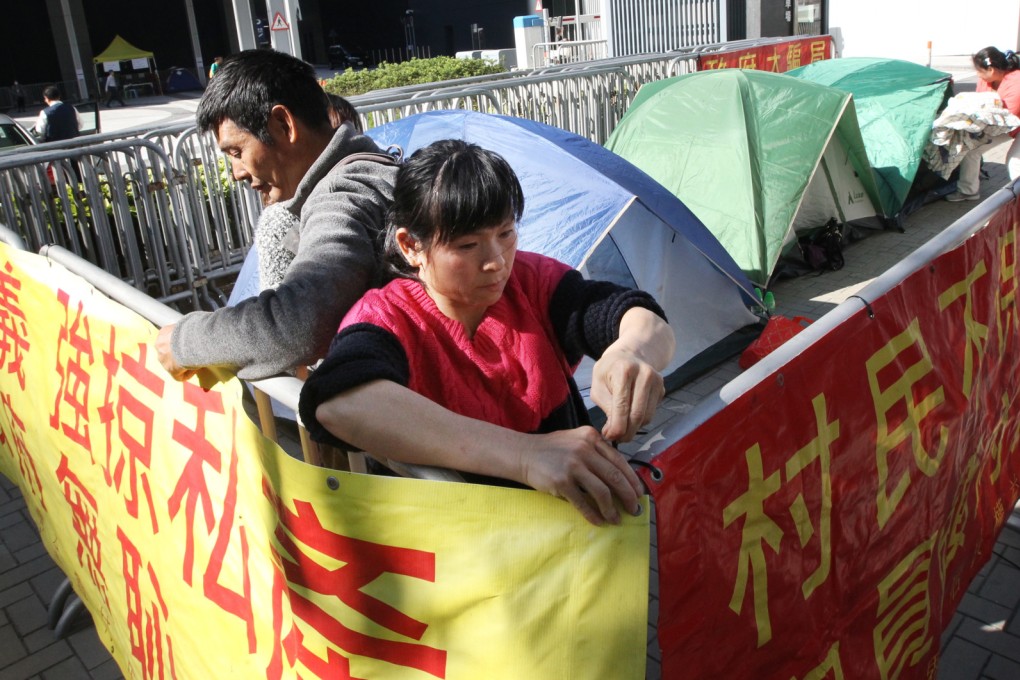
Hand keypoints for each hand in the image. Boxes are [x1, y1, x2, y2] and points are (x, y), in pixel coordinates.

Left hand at [155, 324, 195, 380]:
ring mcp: (163, 360)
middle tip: (192, 353)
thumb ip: (187, 328)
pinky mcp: (171, 371)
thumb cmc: (192, 329)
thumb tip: (195, 327)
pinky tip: (197, 369)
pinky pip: (179, 376)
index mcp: (163, 333)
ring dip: (183, 364)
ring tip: (196, 361)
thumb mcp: (187, 323)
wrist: (191, 339)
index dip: (179, 343)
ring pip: (172, 364)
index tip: (190, 344)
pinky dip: (188, 374)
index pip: (168, 339)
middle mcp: (159, 346)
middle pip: (168, 352)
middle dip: (179, 354)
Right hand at [518, 427, 643, 525]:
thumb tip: (621, 478)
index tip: (639, 493)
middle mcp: (584, 449)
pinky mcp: (561, 482)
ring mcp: (573, 465)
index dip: (632, 480)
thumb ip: (597, 452)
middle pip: (615, 477)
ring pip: (602, 492)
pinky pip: (583, 502)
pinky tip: (599, 521)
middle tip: (634, 509)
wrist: (523, 453)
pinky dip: (594, 514)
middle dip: (628, 496)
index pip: (619, 461)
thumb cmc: (552, 450)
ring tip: (616, 519)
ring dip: (612, 509)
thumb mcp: (577, 440)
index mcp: (591, 437)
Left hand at [590, 347, 664, 442]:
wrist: (630, 355)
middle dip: (626, 432)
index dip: (616, 427)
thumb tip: (613, 432)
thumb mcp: (598, 385)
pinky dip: (640, 420)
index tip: (609, 437)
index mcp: (624, 371)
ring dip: (633, 428)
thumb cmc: (609, 371)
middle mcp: (644, 374)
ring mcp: (656, 381)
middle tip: (616, 439)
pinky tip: (630, 415)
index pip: (622, 406)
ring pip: (647, 417)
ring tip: (621, 428)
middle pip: (637, 415)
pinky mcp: (662, 389)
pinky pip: (651, 413)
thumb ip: (606, 407)